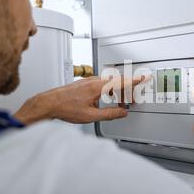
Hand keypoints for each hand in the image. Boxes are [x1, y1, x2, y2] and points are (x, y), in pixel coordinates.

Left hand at [14, 76, 146, 124]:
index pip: (121, 82)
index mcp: (98, 87)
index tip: (144, 77)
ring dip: (117, 92)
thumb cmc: (65, 108)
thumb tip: (122, 112)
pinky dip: (108, 91)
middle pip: (117, 83)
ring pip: (109, 84)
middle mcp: (94, 81)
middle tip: (133, 100)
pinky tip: (107, 100)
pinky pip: (102, 84)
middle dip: (127, 91)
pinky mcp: (84, 83)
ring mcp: (88, 81)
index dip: (134, 81)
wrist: (49, 103)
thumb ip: (110, 114)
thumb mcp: (91, 116)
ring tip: (120, 103)